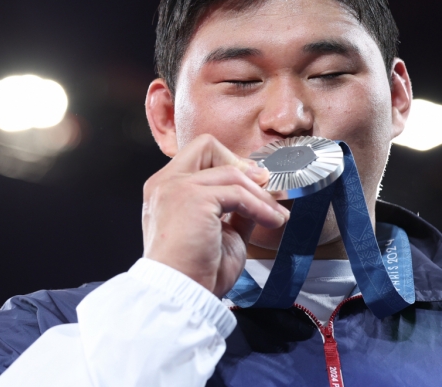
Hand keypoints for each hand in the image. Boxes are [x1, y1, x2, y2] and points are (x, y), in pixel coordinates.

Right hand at [142, 134, 289, 296]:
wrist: (180, 295)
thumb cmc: (196, 272)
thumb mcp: (220, 232)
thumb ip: (234, 209)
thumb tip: (261, 195)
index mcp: (165, 190)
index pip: (198, 155)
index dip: (228, 163)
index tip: (252, 184)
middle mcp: (166, 183)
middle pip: (206, 145)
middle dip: (240, 163)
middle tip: (263, 187)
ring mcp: (177, 188)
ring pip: (232, 173)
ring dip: (261, 195)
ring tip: (275, 215)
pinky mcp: (193, 198)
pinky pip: (239, 192)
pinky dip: (261, 206)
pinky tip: (272, 221)